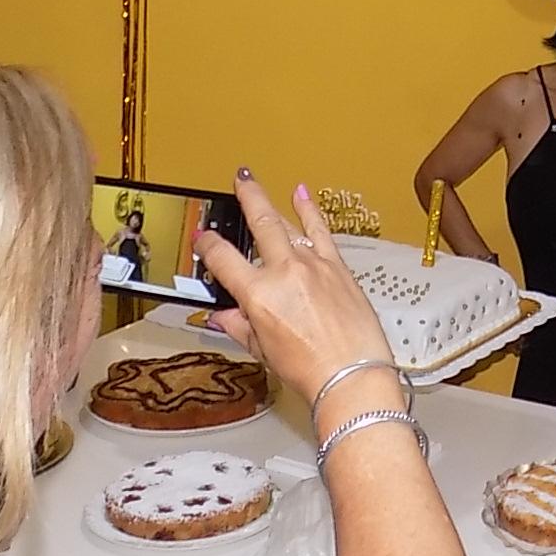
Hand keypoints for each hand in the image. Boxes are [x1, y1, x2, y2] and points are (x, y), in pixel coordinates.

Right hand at [194, 172, 392, 408]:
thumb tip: (225, 316)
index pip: (222, 259)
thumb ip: (240, 326)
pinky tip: (303, 195)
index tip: (203, 239)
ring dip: (272, 200)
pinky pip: (321, 231)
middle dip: (246, 197)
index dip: (207, 246)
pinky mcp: (337, 267)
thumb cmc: (311, 369)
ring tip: (258, 183)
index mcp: (259, 295)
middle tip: (238, 181)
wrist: (352, 374)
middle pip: (260, 222)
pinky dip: (311, 211)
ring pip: (288, 223)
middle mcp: (285, 272)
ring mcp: (314, 266)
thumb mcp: (262, 350)